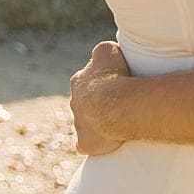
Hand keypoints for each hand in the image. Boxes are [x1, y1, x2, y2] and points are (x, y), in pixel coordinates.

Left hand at [68, 41, 129, 155]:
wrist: (117, 105)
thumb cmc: (115, 76)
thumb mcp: (108, 50)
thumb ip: (102, 51)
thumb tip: (105, 54)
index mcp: (78, 81)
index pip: (87, 80)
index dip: (101, 82)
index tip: (116, 83)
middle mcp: (74, 102)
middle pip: (85, 102)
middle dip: (97, 102)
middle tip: (118, 103)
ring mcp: (79, 124)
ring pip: (86, 122)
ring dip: (98, 122)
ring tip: (118, 121)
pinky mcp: (85, 143)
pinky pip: (87, 143)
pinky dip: (94, 143)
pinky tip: (106, 141)